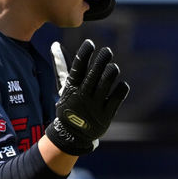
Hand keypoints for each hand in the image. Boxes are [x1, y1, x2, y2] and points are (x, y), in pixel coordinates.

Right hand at [46, 40, 129, 155]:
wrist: (72, 135)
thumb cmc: (69, 106)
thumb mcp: (63, 87)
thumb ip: (61, 66)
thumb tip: (55, 44)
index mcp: (72, 87)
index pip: (77, 67)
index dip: (84, 54)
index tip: (90, 43)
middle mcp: (83, 95)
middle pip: (93, 75)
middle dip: (101, 61)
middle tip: (107, 51)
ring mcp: (95, 106)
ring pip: (105, 86)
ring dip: (110, 74)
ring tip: (113, 67)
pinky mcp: (106, 115)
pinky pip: (116, 100)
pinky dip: (120, 91)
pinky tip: (122, 84)